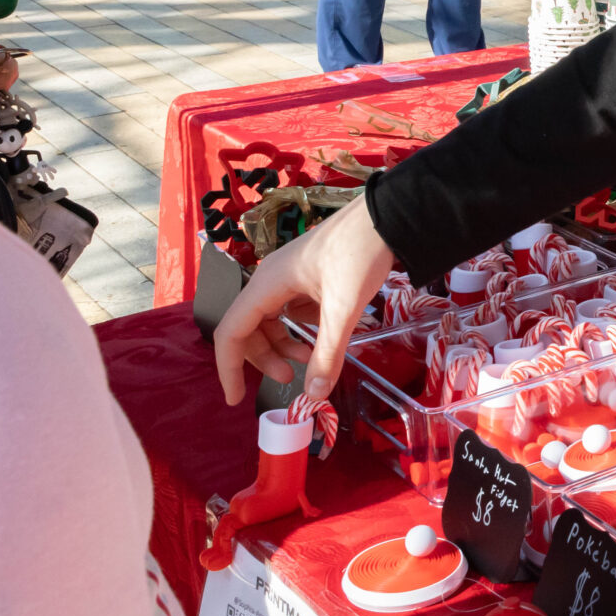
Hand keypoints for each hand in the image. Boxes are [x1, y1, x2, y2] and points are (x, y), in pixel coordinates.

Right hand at [213, 194, 396, 406]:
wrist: (386, 216)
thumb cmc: (360, 254)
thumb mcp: (344, 308)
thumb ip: (327, 353)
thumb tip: (313, 395)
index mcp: (267, 284)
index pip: (231, 332)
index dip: (229, 368)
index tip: (235, 399)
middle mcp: (270, 279)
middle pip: (250, 328)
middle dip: (265, 358)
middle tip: (290, 379)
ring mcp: (288, 276)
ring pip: (271, 320)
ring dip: (285, 344)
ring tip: (311, 359)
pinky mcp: (306, 275)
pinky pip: (291, 308)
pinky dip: (302, 327)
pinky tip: (327, 330)